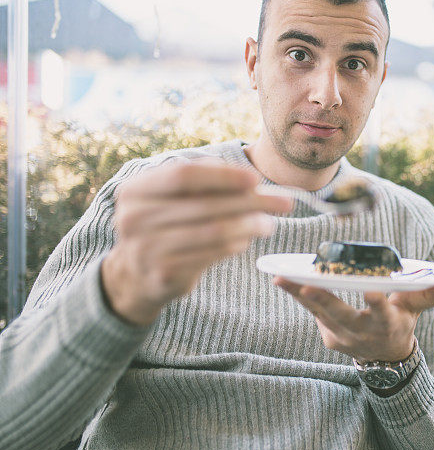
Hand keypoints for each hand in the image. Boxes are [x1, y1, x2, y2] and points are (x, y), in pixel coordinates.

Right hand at [102, 159, 292, 326]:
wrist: (135, 275)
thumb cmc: (165, 225)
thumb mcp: (173, 198)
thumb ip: (204, 181)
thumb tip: (250, 181)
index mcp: (134, 190)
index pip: (183, 175)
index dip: (223, 176)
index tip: (256, 179)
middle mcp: (134, 218)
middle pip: (204, 204)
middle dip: (250, 201)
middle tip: (283, 203)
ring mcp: (146, 249)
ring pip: (213, 231)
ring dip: (250, 225)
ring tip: (269, 223)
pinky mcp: (164, 274)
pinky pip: (212, 255)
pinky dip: (235, 245)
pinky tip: (246, 240)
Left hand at [274, 277, 433, 361]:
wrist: (386, 357)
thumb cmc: (400, 321)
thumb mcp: (416, 310)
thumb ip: (427, 297)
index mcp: (387, 325)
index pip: (383, 313)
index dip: (377, 303)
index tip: (371, 290)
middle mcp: (363, 333)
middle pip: (341, 314)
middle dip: (322, 299)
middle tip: (304, 283)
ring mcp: (343, 337)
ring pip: (320, 313)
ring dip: (299, 295)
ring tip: (280, 277)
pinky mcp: (329, 337)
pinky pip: (313, 313)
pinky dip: (300, 297)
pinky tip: (285, 280)